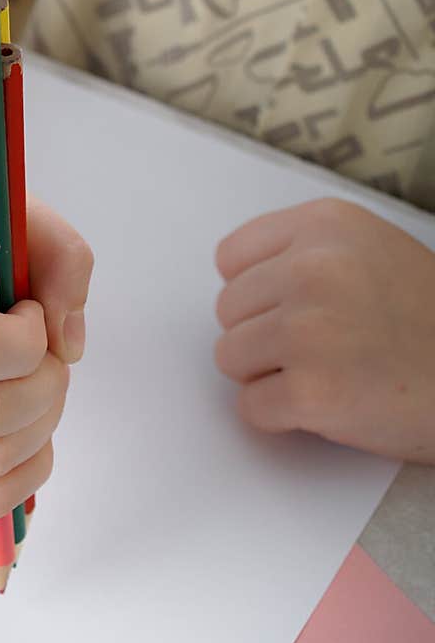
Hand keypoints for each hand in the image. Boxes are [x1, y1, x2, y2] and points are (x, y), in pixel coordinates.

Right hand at [0, 198, 93, 515]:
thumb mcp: (0, 224)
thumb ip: (59, 257)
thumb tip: (68, 344)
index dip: (28, 340)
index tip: (30, 316)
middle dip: (46, 388)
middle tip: (49, 363)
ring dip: (41, 428)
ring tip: (38, 393)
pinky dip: (25, 472)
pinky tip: (25, 434)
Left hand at [213, 197, 434, 462]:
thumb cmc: (429, 322)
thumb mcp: (372, 250)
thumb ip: (304, 252)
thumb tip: (234, 282)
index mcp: (326, 224)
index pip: (230, 257)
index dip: (257, 292)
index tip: (293, 308)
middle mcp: (313, 267)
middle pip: (227, 310)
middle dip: (263, 334)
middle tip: (323, 348)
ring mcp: (309, 329)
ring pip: (229, 357)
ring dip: (268, 375)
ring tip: (328, 373)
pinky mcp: (312, 391)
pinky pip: (250, 408)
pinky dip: (280, 417)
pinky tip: (330, 405)